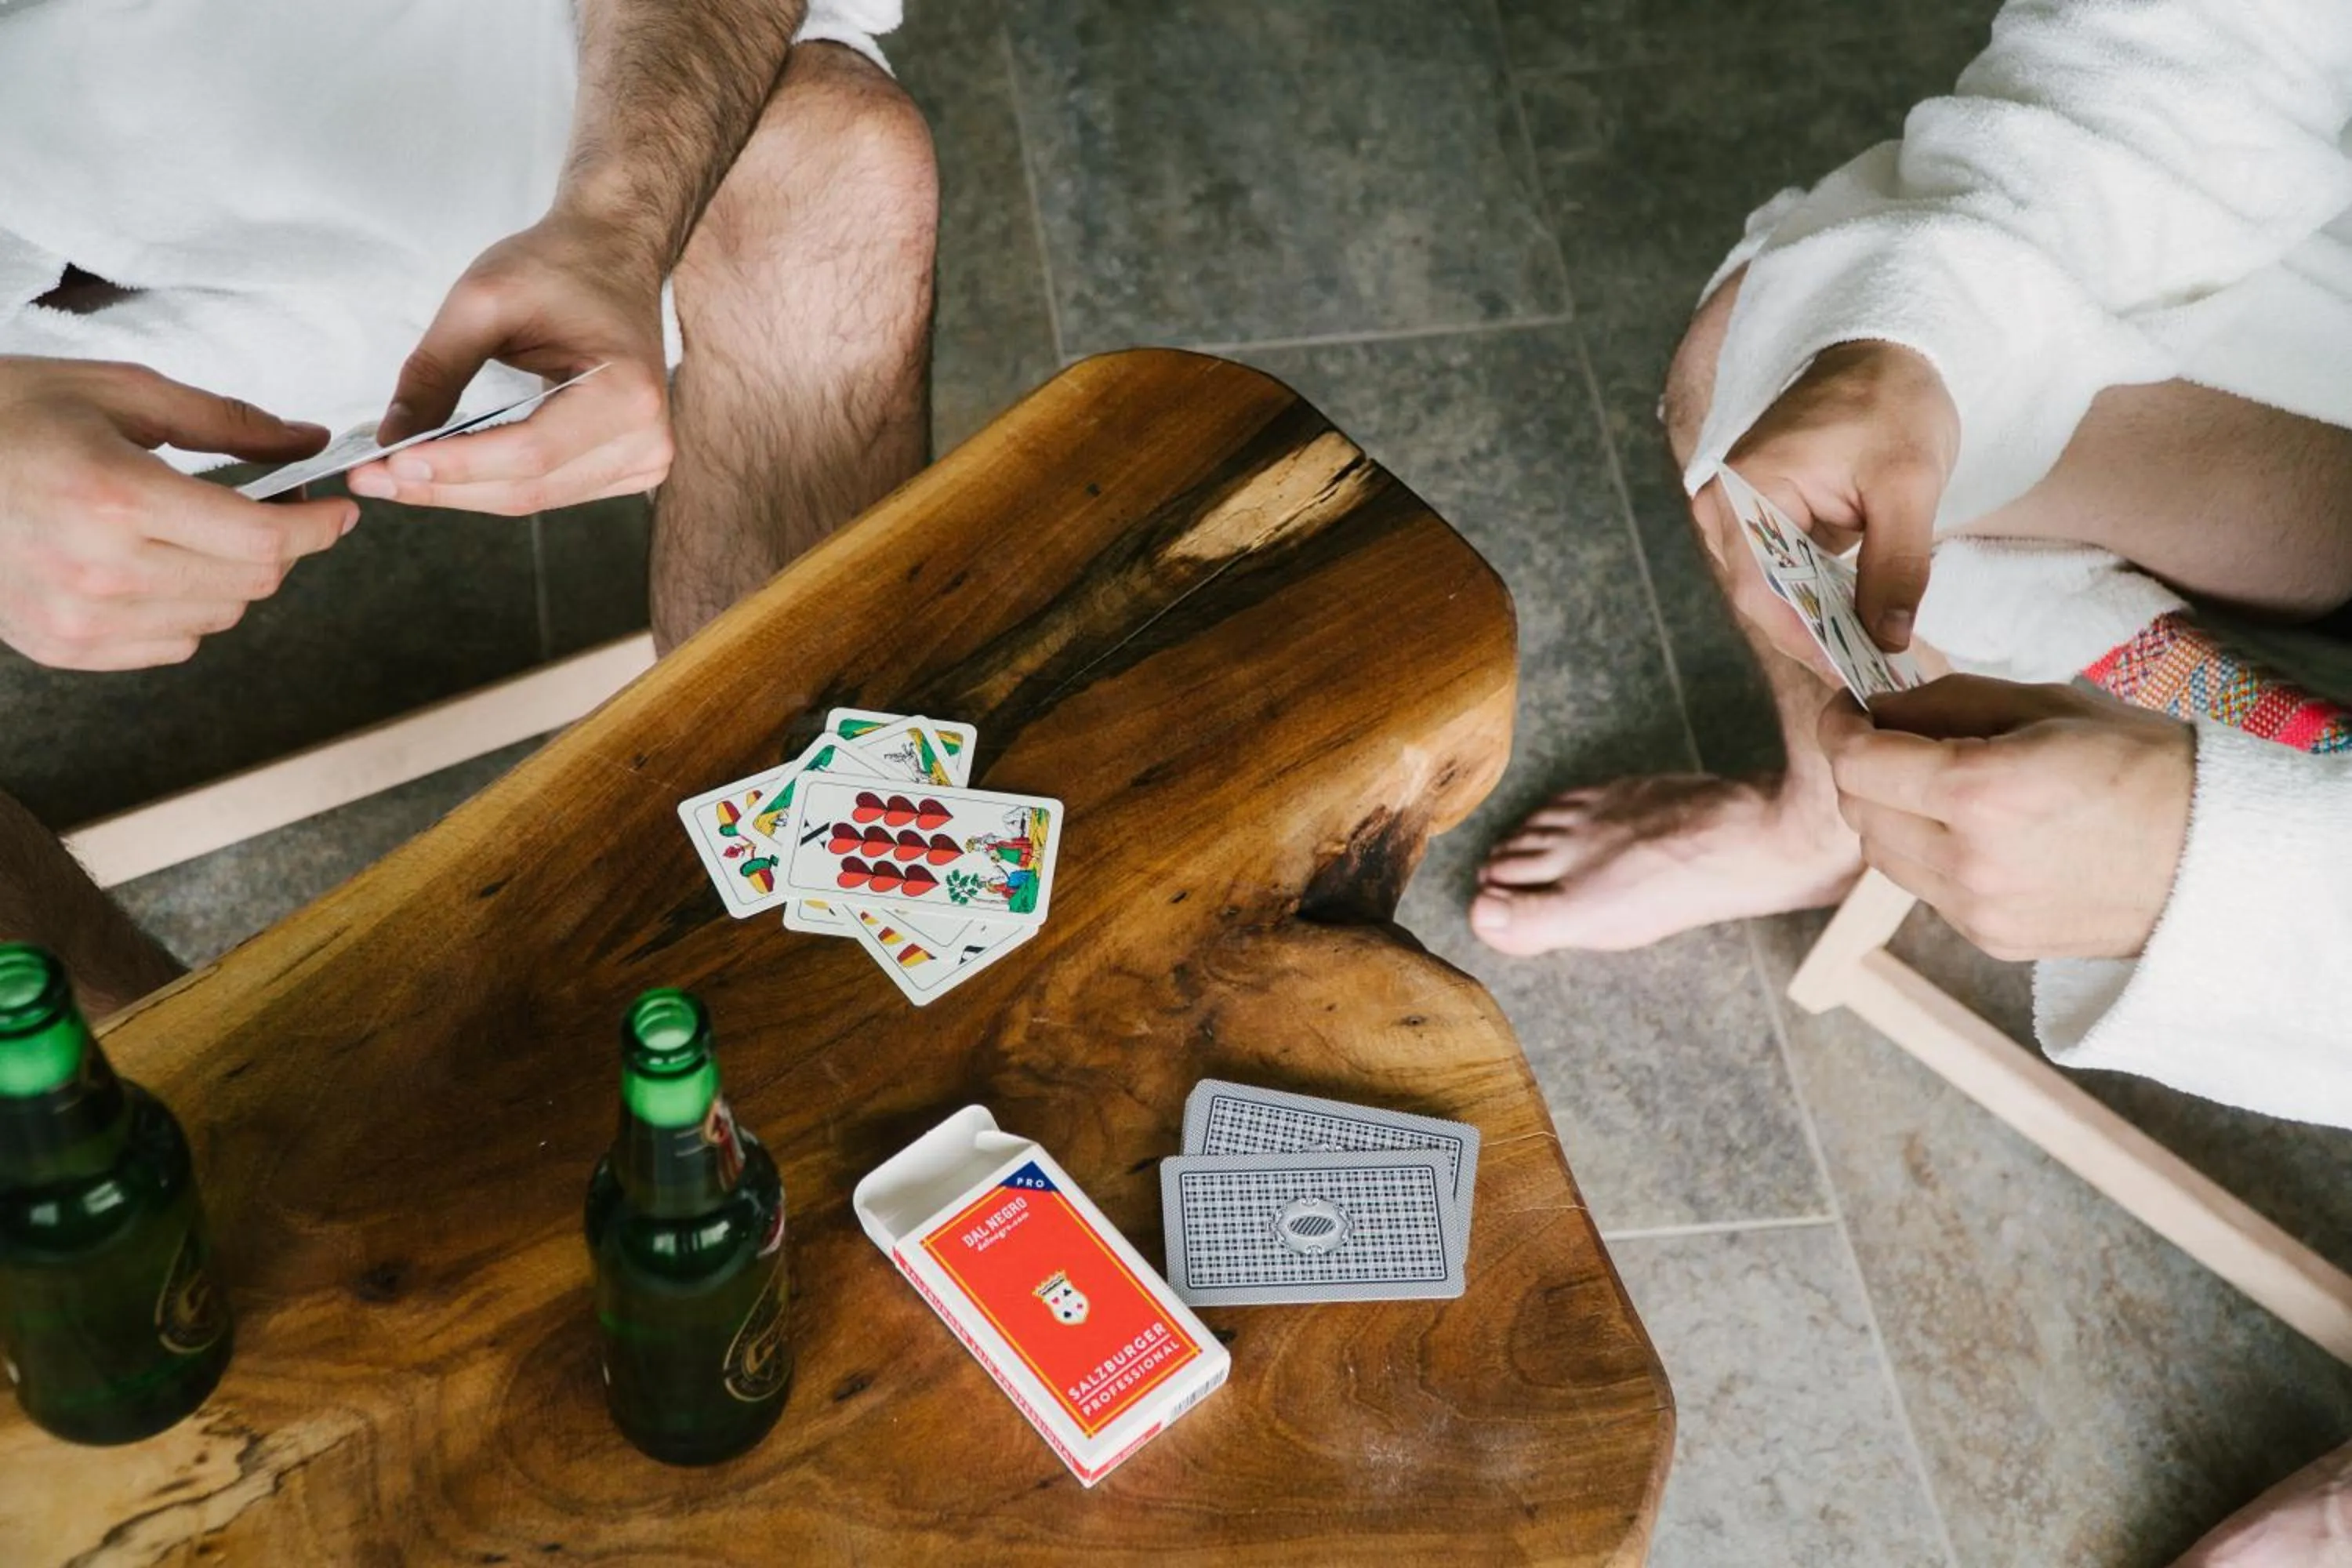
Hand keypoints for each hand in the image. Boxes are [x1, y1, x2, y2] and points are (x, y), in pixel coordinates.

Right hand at [0, 358, 356, 669]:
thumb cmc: (10, 413)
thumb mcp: (122, 391)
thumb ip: (228, 422)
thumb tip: (310, 442)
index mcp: (115, 496)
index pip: (262, 540)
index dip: (318, 528)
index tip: (338, 511)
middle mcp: (98, 569)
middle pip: (250, 585)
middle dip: (278, 547)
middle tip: (270, 509)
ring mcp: (76, 618)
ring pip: (217, 619)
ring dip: (229, 579)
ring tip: (191, 530)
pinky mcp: (60, 647)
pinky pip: (170, 647)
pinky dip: (184, 611)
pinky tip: (150, 565)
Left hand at [350, 210, 672, 513]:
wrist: (613, 254)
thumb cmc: (560, 266)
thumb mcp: (482, 302)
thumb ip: (434, 372)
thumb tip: (390, 438)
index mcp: (627, 394)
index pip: (529, 453)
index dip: (455, 465)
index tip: (387, 466)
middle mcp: (647, 438)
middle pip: (529, 487)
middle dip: (445, 486)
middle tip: (375, 479)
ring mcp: (643, 458)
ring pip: (535, 498)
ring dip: (463, 490)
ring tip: (399, 476)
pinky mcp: (628, 465)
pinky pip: (549, 490)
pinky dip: (494, 482)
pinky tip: (450, 469)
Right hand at [1693, 339, 1958, 661]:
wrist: (1882, 353)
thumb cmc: (1892, 403)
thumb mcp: (1909, 483)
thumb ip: (1897, 565)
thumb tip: (1889, 642)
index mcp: (1744, 491)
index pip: (1762, 592)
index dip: (1807, 642)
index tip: (1857, 677)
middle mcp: (1725, 507)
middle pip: (1765, 599)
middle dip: (1819, 639)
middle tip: (1877, 674)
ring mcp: (1740, 515)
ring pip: (1776, 594)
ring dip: (1824, 624)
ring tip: (1878, 653)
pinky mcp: (1764, 521)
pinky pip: (1788, 575)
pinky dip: (1825, 600)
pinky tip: (1866, 620)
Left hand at [1818, 675, 2194, 959]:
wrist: (2217, 856)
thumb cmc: (2140, 765)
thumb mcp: (2043, 705)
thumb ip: (1945, 703)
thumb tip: (1877, 707)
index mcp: (1980, 792)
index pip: (1856, 761)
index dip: (1837, 727)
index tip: (1846, 709)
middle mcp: (1969, 861)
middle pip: (1857, 810)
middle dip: (1858, 767)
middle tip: (1885, 738)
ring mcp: (1977, 910)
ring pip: (1880, 855)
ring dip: (1884, 812)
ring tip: (1928, 783)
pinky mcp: (1990, 940)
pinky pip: (1922, 888)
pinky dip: (1922, 852)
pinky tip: (1966, 829)